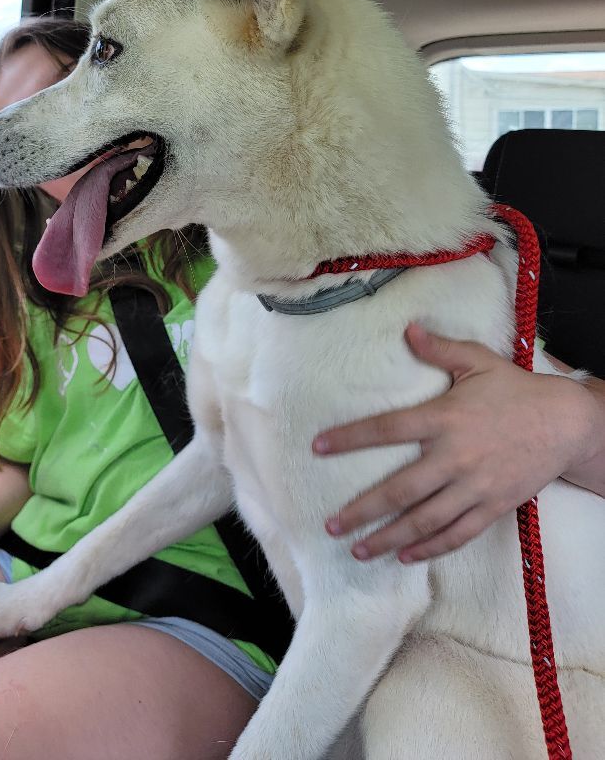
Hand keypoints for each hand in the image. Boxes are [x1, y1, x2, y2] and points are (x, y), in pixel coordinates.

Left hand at [312, 323, 595, 562]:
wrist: (567, 424)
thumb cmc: (517, 389)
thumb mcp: (478, 361)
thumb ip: (439, 349)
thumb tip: (407, 330)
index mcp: (445, 418)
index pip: (387, 429)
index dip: (350, 438)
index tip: (319, 448)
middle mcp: (456, 456)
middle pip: (401, 489)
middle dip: (363, 510)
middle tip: (332, 525)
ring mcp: (475, 487)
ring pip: (425, 520)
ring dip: (389, 538)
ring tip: (359, 550)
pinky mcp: (493, 507)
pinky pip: (457, 534)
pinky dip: (430, 548)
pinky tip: (405, 556)